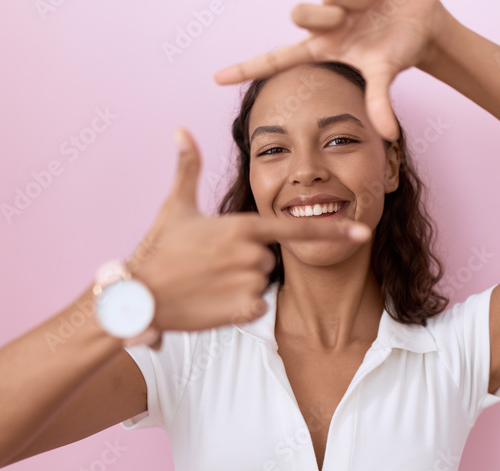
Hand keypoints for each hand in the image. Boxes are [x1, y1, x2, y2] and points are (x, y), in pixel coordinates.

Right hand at [126, 127, 370, 335]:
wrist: (138, 295)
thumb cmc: (157, 248)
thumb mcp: (175, 205)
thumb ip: (187, 167)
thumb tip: (181, 129)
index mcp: (241, 226)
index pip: (295, 227)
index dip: (330, 228)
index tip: (361, 230)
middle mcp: (250, 254)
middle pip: (269, 257)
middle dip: (247, 260)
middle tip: (212, 262)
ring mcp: (248, 283)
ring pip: (261, 281)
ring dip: (241, 282)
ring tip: (208, 280)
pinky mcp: (241, 311)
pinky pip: (256, 306)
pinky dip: (239, 306)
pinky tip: (213, 301)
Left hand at [213, 0, 449, 141]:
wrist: (422, 20)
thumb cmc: (400, 48)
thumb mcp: (385, 72)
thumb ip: (380, 101)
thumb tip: (388, 134)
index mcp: (321, 49)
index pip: (275, 60)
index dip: (246, 69)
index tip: (215, 79)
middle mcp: (320, 25)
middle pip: (299, 14)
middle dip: (322, 15)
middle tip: (348, 19)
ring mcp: (330, 3)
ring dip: (348, 0)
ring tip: (367, 5)